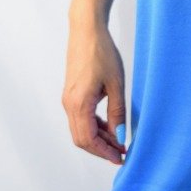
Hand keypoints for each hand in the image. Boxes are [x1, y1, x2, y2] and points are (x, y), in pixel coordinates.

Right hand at [61, 21, 126, 164]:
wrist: (87, 31)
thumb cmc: (102, 53)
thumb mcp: (116, 84)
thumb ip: (118, 112)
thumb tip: (120, 136)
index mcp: (79, 104)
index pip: (88, 140)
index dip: (105, 152)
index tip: (121, 158)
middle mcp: (69, 104)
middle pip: (82, 139)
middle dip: (101, 149)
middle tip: (122, 154)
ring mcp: (69, 100)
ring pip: (81, 130)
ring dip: (99, 139)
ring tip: (119, 142)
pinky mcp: (72, 94)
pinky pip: (81, 118)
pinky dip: (95, 127)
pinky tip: (111, 127)